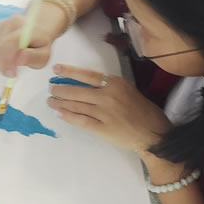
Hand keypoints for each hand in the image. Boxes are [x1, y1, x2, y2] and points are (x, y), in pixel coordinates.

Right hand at [0, 14, 57, 76]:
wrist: (34, 29)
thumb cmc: (39, 43)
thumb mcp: (45, 54)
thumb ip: (34, 57)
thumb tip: (20, 59)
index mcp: (26, 28)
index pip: (9, 43)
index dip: (7, 61)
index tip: (11, 73)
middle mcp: (10, 23)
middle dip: (2, 65)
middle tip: (12, 71)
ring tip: (10, 63)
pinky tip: (3, 58)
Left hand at [48, 64, 170, 153]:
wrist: (152, 132)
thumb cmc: (142, 110)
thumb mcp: (128, 89)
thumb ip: (109, 86)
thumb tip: (85, 84)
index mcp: (115, 84)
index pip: (87, 75)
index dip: (69, 72)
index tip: (56, 70)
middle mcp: (108, 96)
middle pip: (77, 91)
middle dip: (60, 89)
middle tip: (52, 89)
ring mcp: (105, 113)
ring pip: (76, 106)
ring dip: (60, 103)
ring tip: (51, 101)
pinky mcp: (103, 129)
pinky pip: (81, 121)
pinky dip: (69, 116)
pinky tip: (60, 113)